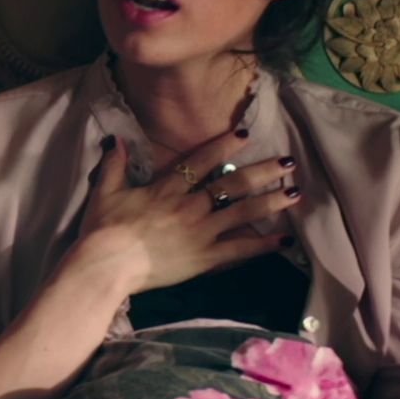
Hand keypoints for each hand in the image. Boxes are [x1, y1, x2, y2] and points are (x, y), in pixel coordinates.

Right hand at [65, 130, 303, 294]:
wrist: (106, 264)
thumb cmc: (102, 229)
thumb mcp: (105, 191)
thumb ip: (115, 164)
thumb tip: (117, 139)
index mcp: (168, 188)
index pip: (203, 160)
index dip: (225, 145)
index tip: (245, 133)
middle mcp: (191, 205)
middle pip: (234, 183)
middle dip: (264, 170)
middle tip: (289, 162)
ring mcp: (201, 232)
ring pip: (244, 212)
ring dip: (272, 201)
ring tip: (296, 193)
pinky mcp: (204, 258)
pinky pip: (239, 249)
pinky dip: (263, 245)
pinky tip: (285, 239)